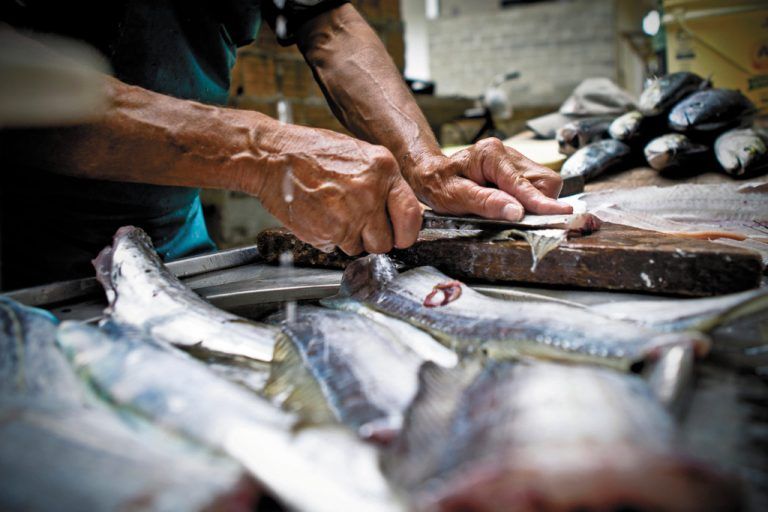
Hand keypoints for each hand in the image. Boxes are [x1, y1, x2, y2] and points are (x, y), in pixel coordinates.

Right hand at [247, 124, 421, 254]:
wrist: (273, 158)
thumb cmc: (311, 152)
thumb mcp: (359, 154)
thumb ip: (382, 182)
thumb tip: (398, 210)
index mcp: (383, 170)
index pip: (412, 215)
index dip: (407, 232)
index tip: (401, 236)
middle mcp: (370, 195)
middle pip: (386, 241)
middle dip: (373, 238)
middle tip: (358, 224)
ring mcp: (349, 217)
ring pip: (361, 248)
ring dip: (349, 239)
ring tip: (333, 213)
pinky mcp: (328, 233)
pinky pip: (336, 248)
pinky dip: (328, 239)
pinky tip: (319, 216)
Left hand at [404, 138, 572, 219]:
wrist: (432, 173)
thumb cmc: (439, 184)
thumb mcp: (454, 197)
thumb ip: (485, 203)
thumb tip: (516, 212)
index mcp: (491, 154)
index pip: (523, 182)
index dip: (541, 201)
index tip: (561, 212)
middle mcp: (508, 153)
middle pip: (544, 182)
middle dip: (537, 203)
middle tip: (515, 217)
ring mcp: (517, 160)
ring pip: (546, 185)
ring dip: (534, 203)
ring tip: (505, 207)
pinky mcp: (520, 170)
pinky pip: (539, 188)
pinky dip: (530, 201)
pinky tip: (509, 203)